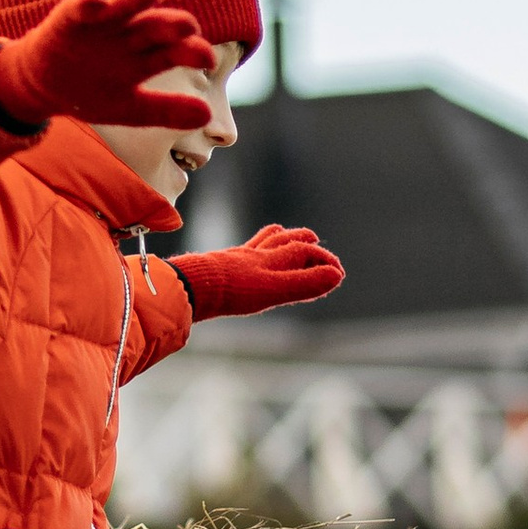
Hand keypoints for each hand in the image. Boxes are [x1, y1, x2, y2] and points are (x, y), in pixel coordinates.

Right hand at [0, 0, 216, 130]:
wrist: (41, 87)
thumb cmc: (91, 92)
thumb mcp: (129, 108)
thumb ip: (166, 110)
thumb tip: (208, 116)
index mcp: (146, 55)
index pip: (176, 50)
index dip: (193, 52)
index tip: (209, 59)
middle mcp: (128, 34)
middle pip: (155, 26)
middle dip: (171, 25)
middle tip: (189, 27)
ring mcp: (100, 24)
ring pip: (122, 6)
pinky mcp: (69, 19)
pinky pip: (79, 8)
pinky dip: (87, 5)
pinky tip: (96, 5)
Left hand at [176, 224, 344, 318]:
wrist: (190, 286)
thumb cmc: (232, 289)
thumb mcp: (273, 290)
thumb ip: (304, 283)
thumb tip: (336, 276)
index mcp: (271, 258)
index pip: (304, 253)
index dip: (323, 261)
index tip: (337, 273)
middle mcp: (256, 254)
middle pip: (285, 241)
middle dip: (303, 243)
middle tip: (315, 243)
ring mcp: (238, 258)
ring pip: (264, 242)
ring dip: (280, 239)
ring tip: (286, 238)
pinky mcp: (222, 264)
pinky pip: (244, 250)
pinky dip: (256, 248)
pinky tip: (249, 256)